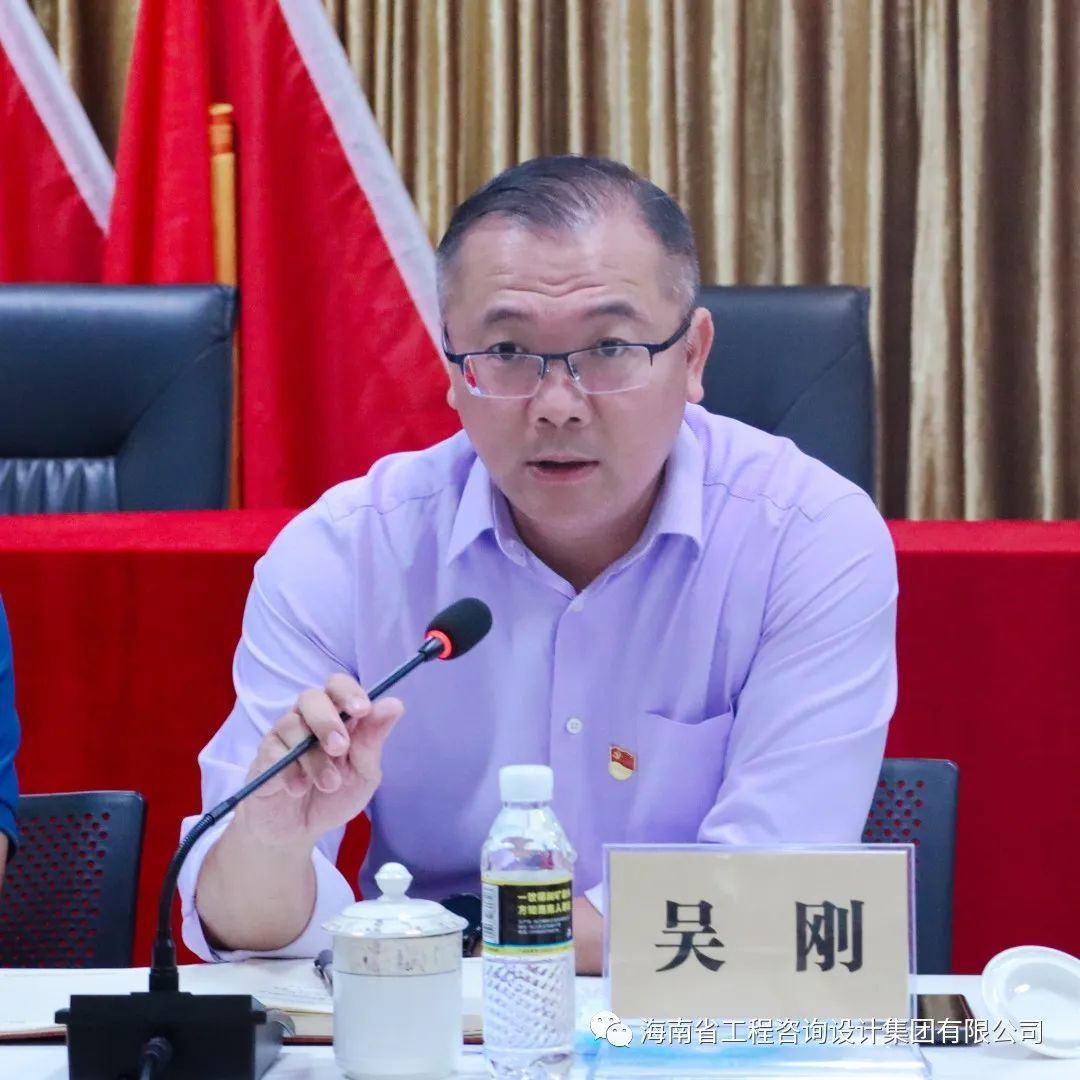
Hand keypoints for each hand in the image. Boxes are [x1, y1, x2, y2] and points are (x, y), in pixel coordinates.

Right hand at [234, 673, 402, 848]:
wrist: (299, 831)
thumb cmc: (335, 796)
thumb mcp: (363, 773)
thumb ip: (373, 740)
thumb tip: (395, 704)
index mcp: (337, 717)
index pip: (338, 686)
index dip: (348, 692)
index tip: (362, 710)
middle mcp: (308, 720)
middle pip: (311, 698)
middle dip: (327, 721)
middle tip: (340, 748)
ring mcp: (283, 736)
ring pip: (292, 725)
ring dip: (314, 757)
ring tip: (328, 784)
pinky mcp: (264, 757)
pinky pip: (272, 751)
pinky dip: (289, 770)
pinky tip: (299, 788)